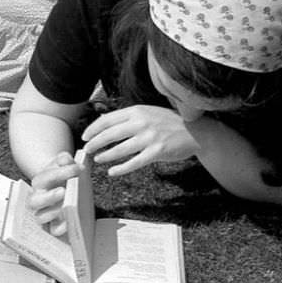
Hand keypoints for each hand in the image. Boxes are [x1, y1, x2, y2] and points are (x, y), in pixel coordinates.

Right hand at [27, 152, 80, 235]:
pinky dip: (59, 228)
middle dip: (49, 196)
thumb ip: (65, 160)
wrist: (67, 190)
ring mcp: (43, 213)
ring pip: (40, 217)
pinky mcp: (51, 226)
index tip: (80, 168)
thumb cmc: (65, 178)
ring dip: (51, 213)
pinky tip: (68, 224)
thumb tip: (66, 158)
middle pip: (34, 200)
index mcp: (40, 182)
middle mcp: (38, 198)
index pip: (46, 176)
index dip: (62, 172)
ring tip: (65, 207)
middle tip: (64, 191)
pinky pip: (52, 230)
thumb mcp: (66, 166)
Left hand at [82, 105, 199, 176]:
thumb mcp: (148, 112)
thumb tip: (105, 122)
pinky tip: (112, 171)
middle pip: (110, 134)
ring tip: (97, 159)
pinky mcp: (157, 152)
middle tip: (87, 150)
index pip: (108, 119)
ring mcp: (149, 137)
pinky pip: (134, 162)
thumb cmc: (169, 122)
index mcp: (137, 111)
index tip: (85, 136)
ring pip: (120, 149)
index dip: (93, 129)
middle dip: (95, 143)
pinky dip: (121, 168)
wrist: (196, 132)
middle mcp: (141, 122)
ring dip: (105, 155)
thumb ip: (129, 117)